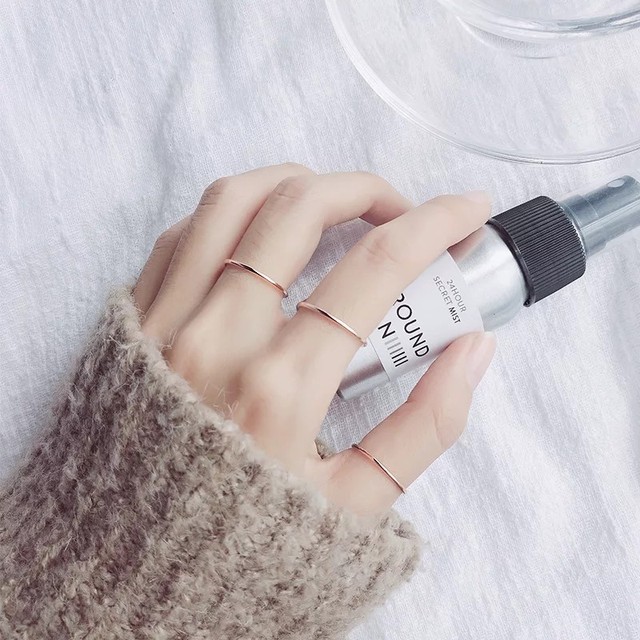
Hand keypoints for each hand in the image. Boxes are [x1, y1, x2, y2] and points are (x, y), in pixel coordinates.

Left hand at [133, 164, 495, 515]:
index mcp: (281, 388)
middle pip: (300, 210)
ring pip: (234, 200)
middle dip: (366, 189)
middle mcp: (217, 339)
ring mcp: (166, 321)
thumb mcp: (353, 507)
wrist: (129, 572)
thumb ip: (426, 426)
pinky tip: (266, 227)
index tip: (467, 210)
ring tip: (335, 200)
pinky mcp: (135, 320)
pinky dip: (234, 211)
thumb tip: (474, 350)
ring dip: (297, 181)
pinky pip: (185, 232)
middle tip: (399, 209)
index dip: (434, 224)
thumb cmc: (242, 546)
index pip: (375, 270)